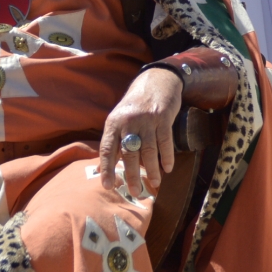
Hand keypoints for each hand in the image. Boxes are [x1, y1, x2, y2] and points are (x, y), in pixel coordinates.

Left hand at [100, 67, 182, 196]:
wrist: (157, 80)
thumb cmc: (136, 104)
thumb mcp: (120, 118)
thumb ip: (114, 140)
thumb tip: (103, 167)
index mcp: (113, 122)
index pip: (107, 148)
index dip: (107, 168)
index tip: (107, 185)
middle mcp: (128, 121)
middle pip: (129, 153)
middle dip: (132, 175)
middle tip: (135, 191)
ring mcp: (146, 119)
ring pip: (148, 150)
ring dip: (152, 170)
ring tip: (154, 184)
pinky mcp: (163, 118)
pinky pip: (165, 142)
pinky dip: (167, 157)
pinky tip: (168, 168)